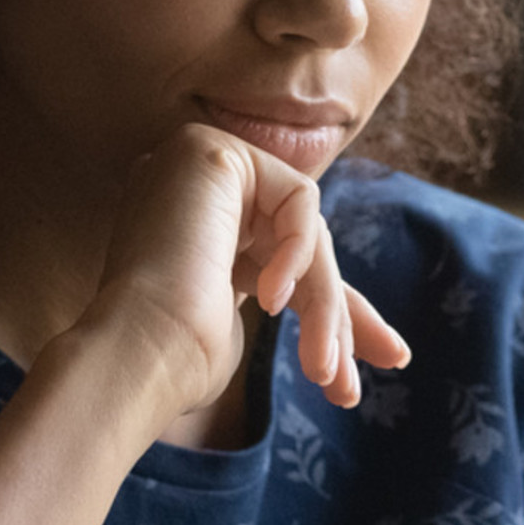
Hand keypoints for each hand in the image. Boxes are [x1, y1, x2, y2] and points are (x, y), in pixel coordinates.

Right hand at [81, 124, 412, 415]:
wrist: (136, 356)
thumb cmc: (175, 362)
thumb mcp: (246, 327)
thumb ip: (284, 297)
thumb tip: (345, 318)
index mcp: (195, 233)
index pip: (283, 260)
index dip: (335, 310)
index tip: (388, 359)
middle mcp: (193, 192)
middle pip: (300, 242)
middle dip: (340, 311)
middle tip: (371, 373)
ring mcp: (198, 165)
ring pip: (304, 229)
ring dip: (324, 303)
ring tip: (324, 371)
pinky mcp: (212, 151)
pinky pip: (299, 198)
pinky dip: (298, 253)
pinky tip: (273, 300)